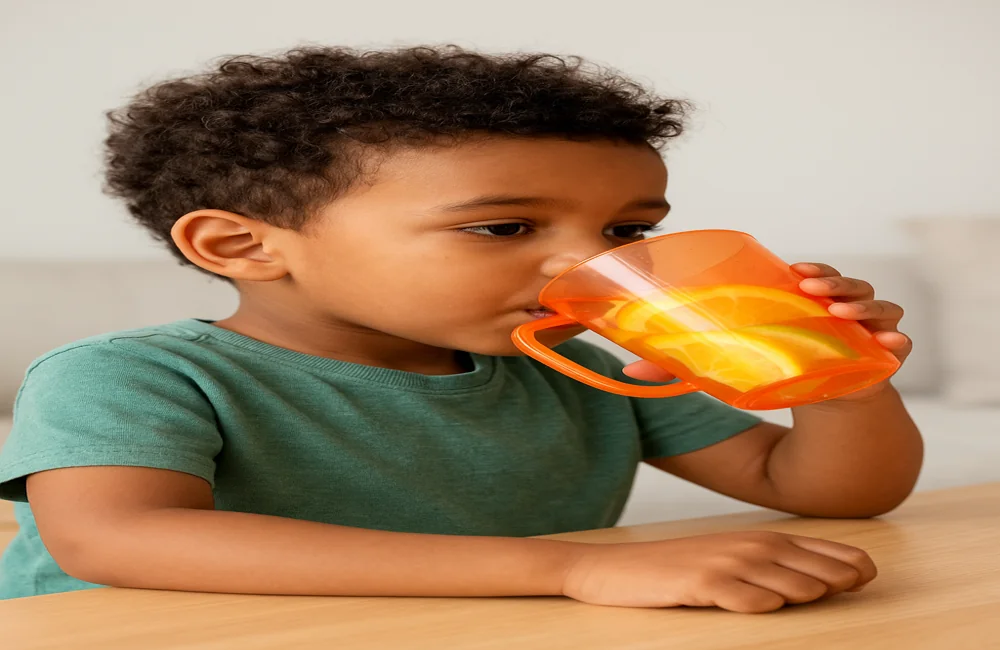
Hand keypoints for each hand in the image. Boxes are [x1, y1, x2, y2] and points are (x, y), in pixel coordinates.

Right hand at [561, 531, 876, 611]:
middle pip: (811, 567)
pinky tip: (765, 605)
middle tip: (853, 586)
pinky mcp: (702, 585)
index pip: (820, 549)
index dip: (849, 563)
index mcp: (758, 539)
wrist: (615, 569)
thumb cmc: (677, 567)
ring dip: (804, 593)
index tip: (867, 575)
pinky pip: (745, 599)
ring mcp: (725, 565)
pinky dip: (760, 604)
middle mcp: (747, 547)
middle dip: (837, 578)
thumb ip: (773, 564)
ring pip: (786, 585)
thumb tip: (828, 579)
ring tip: (813, 597)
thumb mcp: (728, 557)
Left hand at [622, 263, 910, 398]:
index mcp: (803, 305)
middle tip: (813, 289)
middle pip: (846, 286)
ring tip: (844, 315)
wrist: (821, 402)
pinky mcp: (881, 360)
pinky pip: (897, 344)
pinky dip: (897, 341)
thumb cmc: (774, 369)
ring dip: (865, 306)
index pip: (814, 277)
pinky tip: (893, 344)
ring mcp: (864, 334)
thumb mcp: (727, 368)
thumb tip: (630, 370)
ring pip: (876, 308)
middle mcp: (838, 312)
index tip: (797, 272)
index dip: (812, 271)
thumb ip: (681, 367)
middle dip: (836, 283)